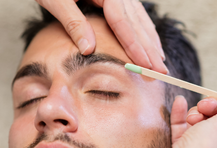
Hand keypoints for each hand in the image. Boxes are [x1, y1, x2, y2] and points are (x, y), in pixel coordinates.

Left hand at [35, 0, 166, 72]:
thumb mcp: (56, 0)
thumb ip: (73, 22)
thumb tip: (88, 49)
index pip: (122, 22)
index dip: (134, 46)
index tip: (145, 66)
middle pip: (135, 21)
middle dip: (149, 48)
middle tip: (161, 71)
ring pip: (138, 17)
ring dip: (150, 40)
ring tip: (159, 60)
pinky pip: (133, 13)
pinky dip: (142, 29)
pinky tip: (149, 41)